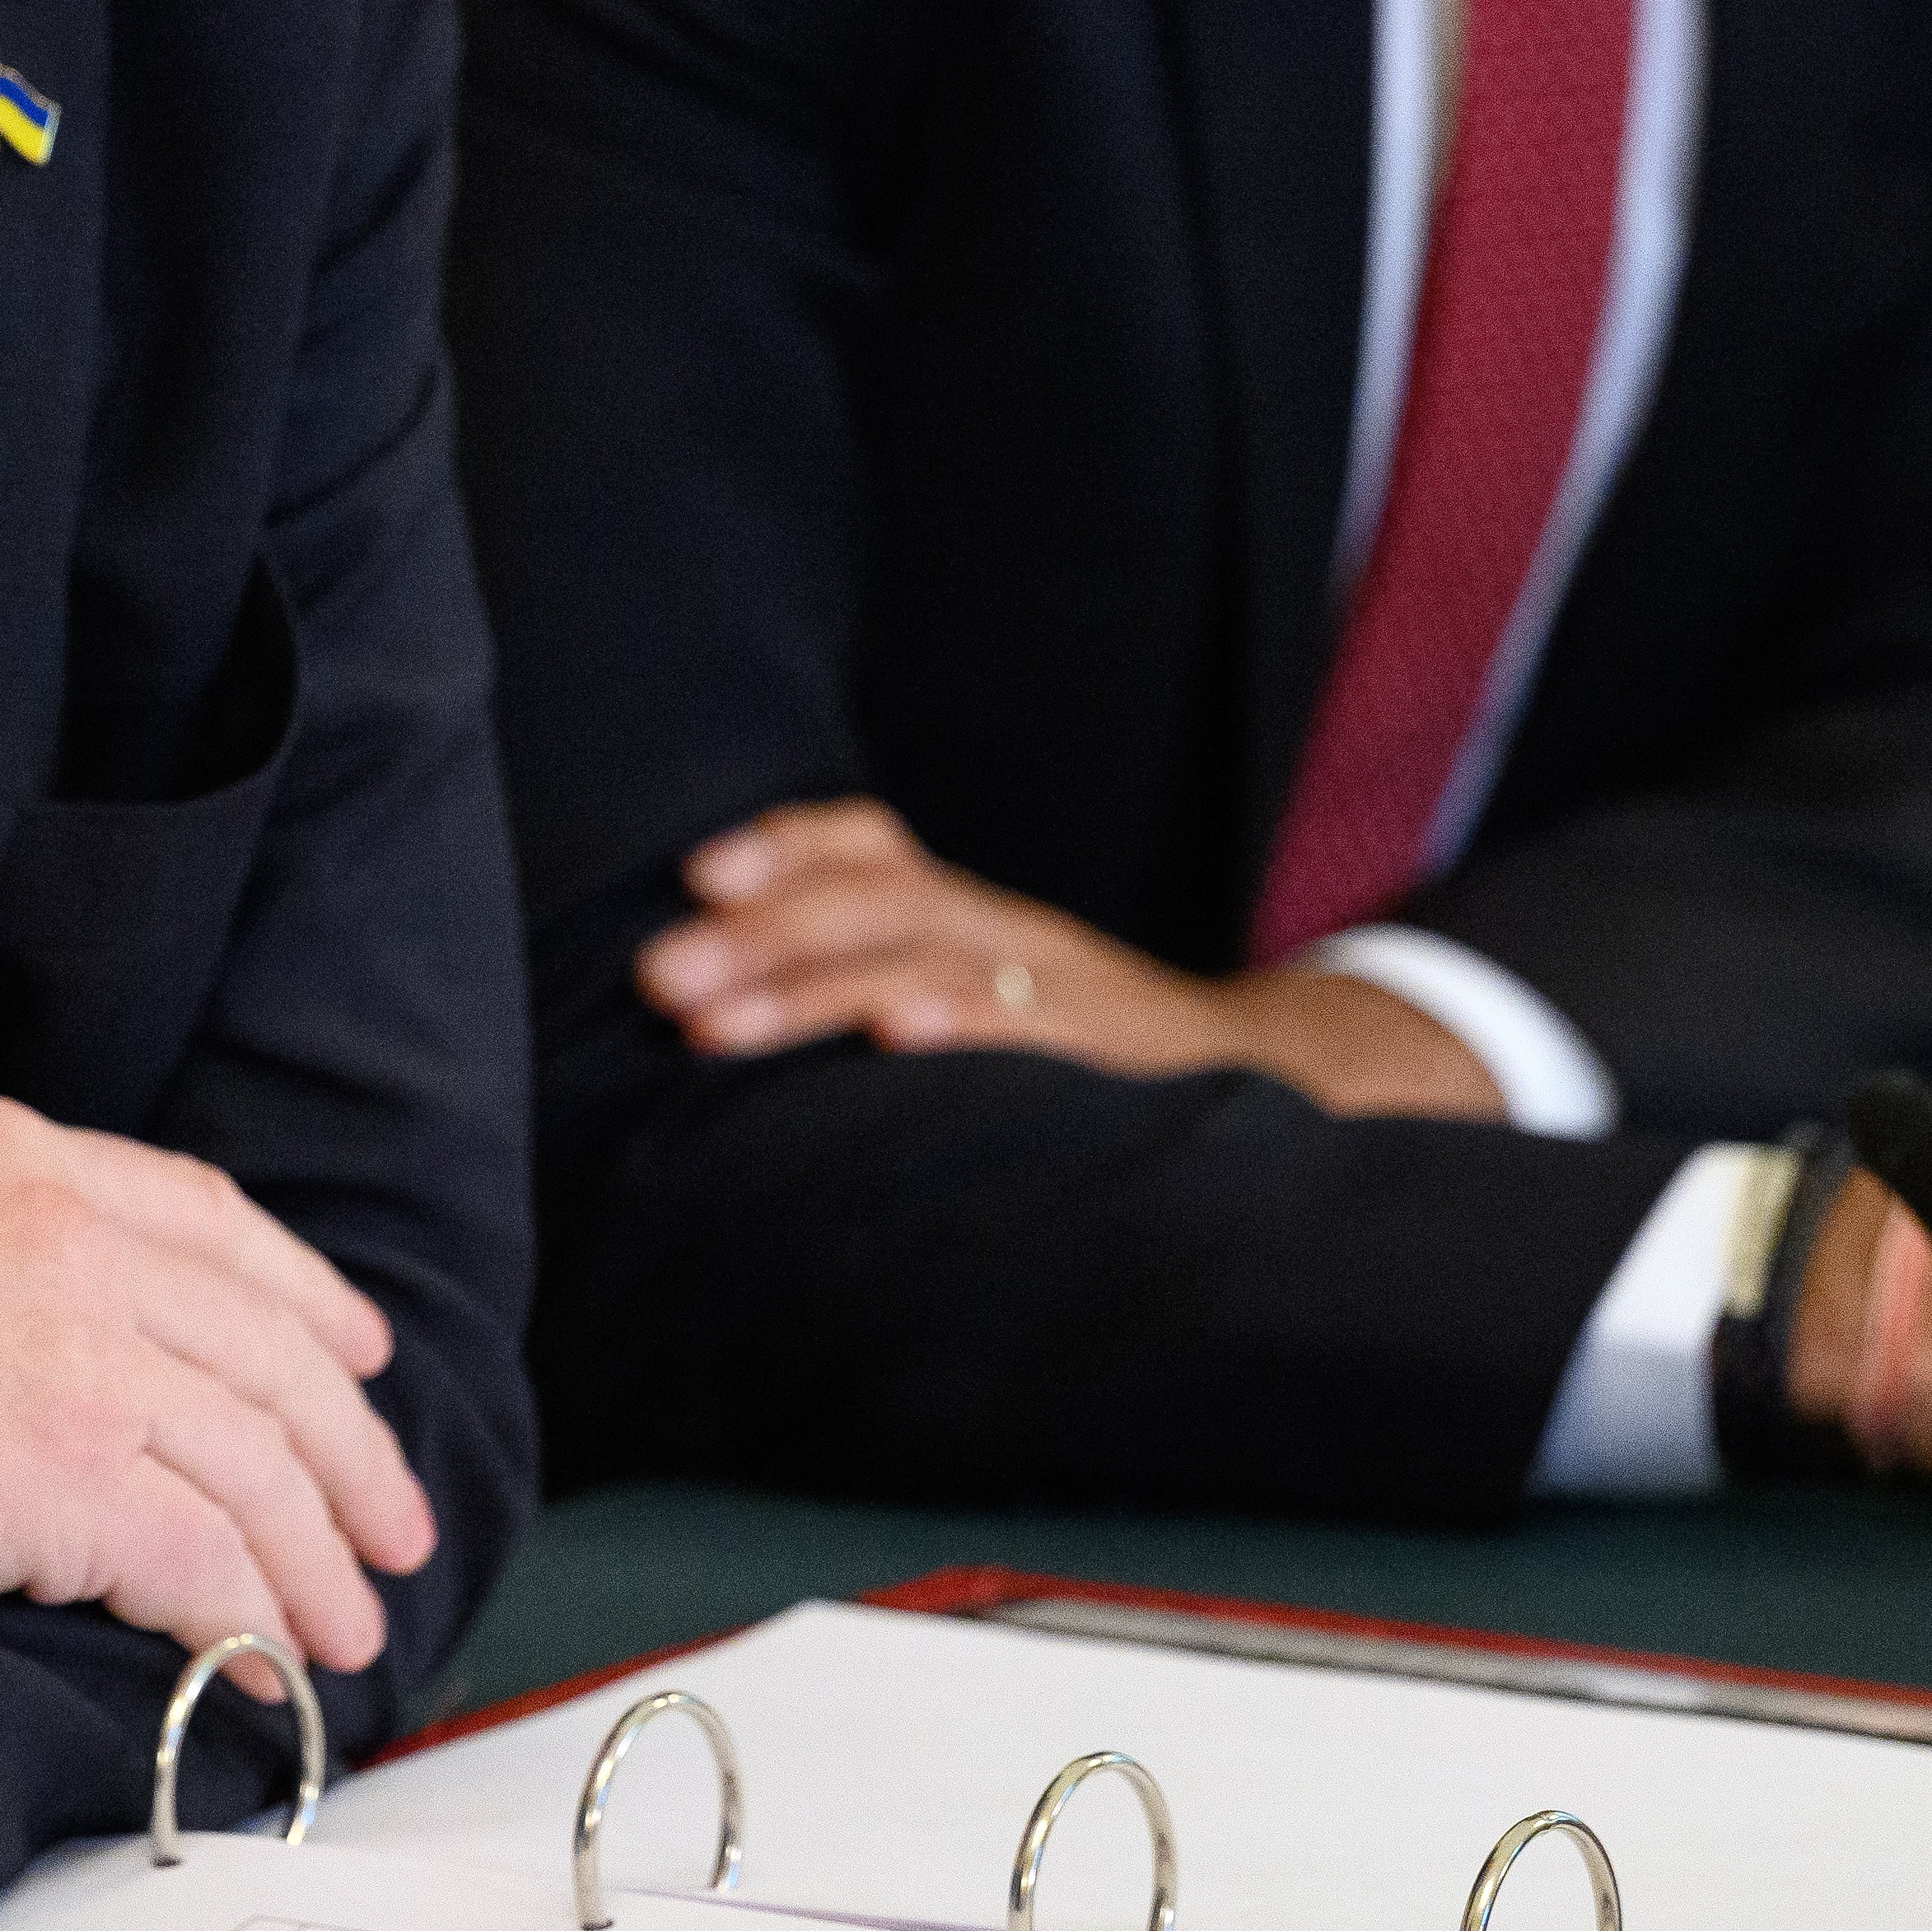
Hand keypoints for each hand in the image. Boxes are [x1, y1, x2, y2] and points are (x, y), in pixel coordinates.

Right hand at [0, 1097, 431, 1672]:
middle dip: (350, 1452)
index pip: (212, 1224)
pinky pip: (203, 1564)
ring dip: (316, 1563)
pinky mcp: (65, 1479)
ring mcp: (82, 1357)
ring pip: (258, 1468)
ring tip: (348, 1630)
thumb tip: (4, 1307)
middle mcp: (77, 1242)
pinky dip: (252, 1625)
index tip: (354, 1355)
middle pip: (268, 1353)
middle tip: (393, 1524)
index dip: (304, 1300)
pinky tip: (268, 1670)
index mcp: (22, 1157)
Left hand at [633, 800, 1509, 1117]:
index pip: (871, 844)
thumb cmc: (1083, 1058)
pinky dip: (961, 1024)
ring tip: (716, 1024)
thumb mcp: (982, 1003)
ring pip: (926, 960)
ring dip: (812, 988)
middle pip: (876, 899)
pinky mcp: (1106, 1052)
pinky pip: (1028, 1029)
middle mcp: (1005, 931)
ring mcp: (1059, 987)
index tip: (693, 872)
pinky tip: (899, 1034)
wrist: (1274, 1086)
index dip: (784, 847)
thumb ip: (881, 991)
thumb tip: (725, 1016)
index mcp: (967, 915)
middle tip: (657, 975)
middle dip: (757, 933)